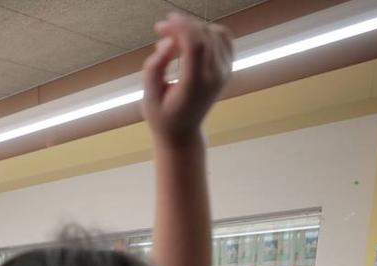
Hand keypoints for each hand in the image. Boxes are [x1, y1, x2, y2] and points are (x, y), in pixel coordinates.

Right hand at [141, 14, 232, 144]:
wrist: (183, 132)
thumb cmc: (162, 116)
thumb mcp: (149, 97)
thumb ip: (155, 68)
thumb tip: (167, 42)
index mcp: (194, 85)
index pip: (195, 45)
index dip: (181, 27)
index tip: (164, 22)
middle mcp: (215, 76)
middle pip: (204, 36)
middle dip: (182, 25)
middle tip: (161, 28)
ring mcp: (224, 71)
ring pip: (214, 33)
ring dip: (193, 28)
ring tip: (173, 36)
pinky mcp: (227, 67)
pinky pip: (224, 38)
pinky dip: (208, 31)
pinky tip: (192, 38)